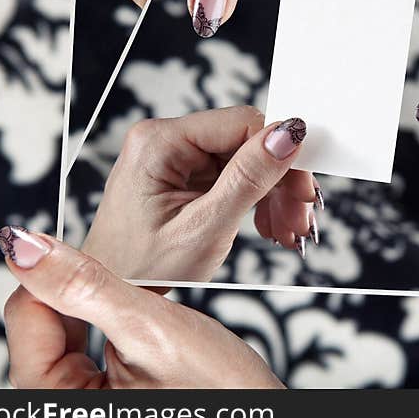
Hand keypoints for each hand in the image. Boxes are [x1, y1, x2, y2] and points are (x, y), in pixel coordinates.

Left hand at [0, 226, 281, 387]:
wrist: (262, 417)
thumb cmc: (221, 394)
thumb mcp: (152, 330)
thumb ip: (86, 288)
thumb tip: (23, 247)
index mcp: (55, 404)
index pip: (26, 313)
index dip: (70, 275)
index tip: (113, 265)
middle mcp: (60, 408)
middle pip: (44, 322)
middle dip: (90, 294)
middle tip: (143, 297)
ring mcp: (82, 403)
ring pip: (69, 328)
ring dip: (106, 305)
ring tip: (151, 311)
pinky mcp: (103, 395)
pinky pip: (90, 344)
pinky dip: (117, 323)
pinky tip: (149, 325)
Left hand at [82, 106, 320, 280]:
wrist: (114, 295)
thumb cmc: (139, 271)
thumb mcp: (203, 228)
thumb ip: (248, 178)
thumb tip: (287, 134)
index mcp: (159, 142)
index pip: (242, 122)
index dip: (281, 153)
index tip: (303, 190)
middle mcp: (165, 140)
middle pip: (247, 141)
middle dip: (279, 181)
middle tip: (299, 218)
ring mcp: (175, 156)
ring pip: (247, 159)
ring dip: (273, 195)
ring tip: (286, 230)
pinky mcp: (185, 173)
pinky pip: (234, 174)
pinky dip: (257, 200)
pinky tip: (268, 225)